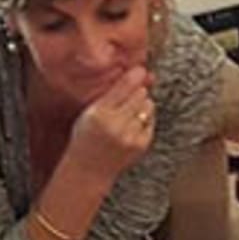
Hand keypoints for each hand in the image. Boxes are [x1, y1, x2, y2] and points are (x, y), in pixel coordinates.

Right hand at [67, 66, 156, 181]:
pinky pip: (151, 120)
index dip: (135, 75)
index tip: (140, 69)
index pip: (124, 87)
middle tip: (128, 97)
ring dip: (142, 104)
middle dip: (137, 91)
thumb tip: (138, 73)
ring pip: (148, 105)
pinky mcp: (141, 144)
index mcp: (99, 114)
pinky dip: (145, 118)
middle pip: (140, 94)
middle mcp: (116, 125)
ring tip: (128, 113)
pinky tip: (132, 124)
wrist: (89, 169)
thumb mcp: (89, 112)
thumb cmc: (87, 136)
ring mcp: (130, 136)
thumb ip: (110, 93)